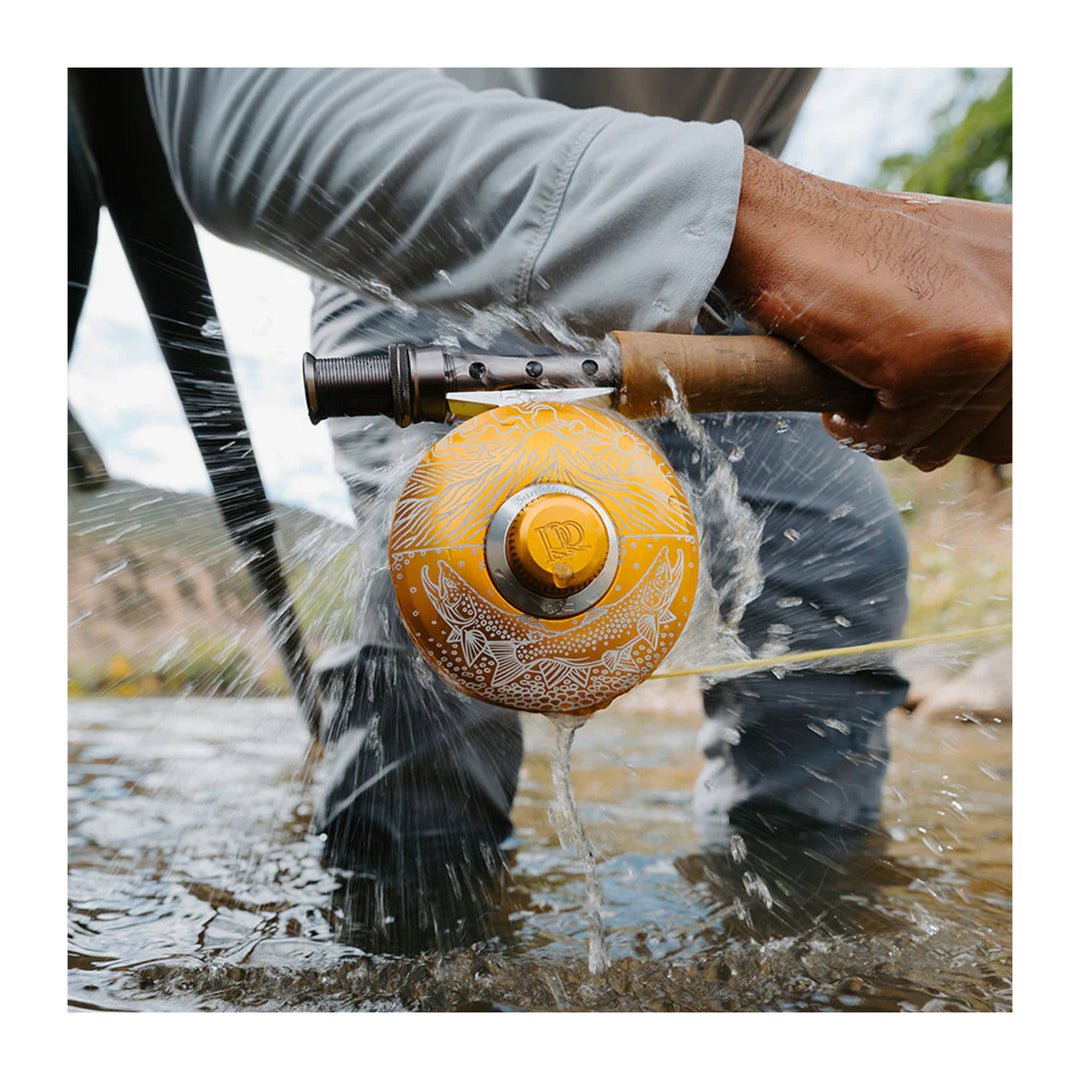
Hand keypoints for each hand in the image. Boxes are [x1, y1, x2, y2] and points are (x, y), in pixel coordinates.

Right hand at [718, 147, 1011, 469]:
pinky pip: (902, 437)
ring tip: (857, 379)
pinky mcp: (947, 357)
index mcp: (1037, 265)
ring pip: (950, 438)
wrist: (780, 223)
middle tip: (876, 386)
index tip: (919, 400)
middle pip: (996, 425)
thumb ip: (982, 321)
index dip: (973, 413)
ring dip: (891, 429)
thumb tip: (1005, 420)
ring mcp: (998, 326)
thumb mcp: (941, 275)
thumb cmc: (839, 254)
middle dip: (926, 422)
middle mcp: (1038, 292)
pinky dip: (858, 427)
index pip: (1025, 390)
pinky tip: (838, 381)